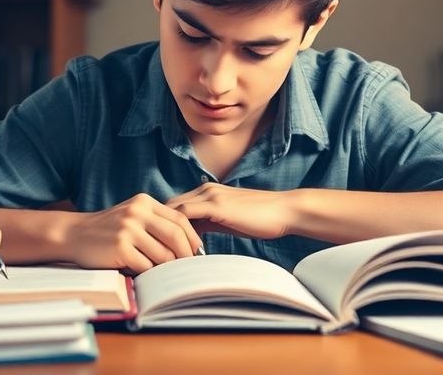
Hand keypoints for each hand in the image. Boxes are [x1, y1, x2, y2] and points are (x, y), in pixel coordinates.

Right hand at [65, 193, 203, 273]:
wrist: (74, 234)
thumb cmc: (107, 229)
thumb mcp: (131, 215)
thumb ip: (155, 223)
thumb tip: (186, 244)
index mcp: (144, 202)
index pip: (180, 219)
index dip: (192, 237)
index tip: (196, 251)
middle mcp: (137, 212)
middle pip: (175, 236)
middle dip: (186, 255)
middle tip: (188, 267)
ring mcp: (128, 229)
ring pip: (163, 254)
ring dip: (166, 267)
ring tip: (165, 272)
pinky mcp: (120, 247)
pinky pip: (146, 266)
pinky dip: (149, 273)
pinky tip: (145, 273)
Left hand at [165, 183, 296, 239]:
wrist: (285, 210)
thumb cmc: (261, 218)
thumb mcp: (228, 219)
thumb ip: (208, 223)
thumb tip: (191, 238)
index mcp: (206, 192)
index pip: (173, 205)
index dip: (164, 224)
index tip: (161, 242)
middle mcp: (204, 189)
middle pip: (167, 206)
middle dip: (160, 227)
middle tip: (158, 250)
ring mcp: (208, 195)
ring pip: (172, 210)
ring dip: (166, 232)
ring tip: (165, 253)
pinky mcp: (215, 205)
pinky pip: (185, 216)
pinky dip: (178, 233)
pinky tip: (179, 250)